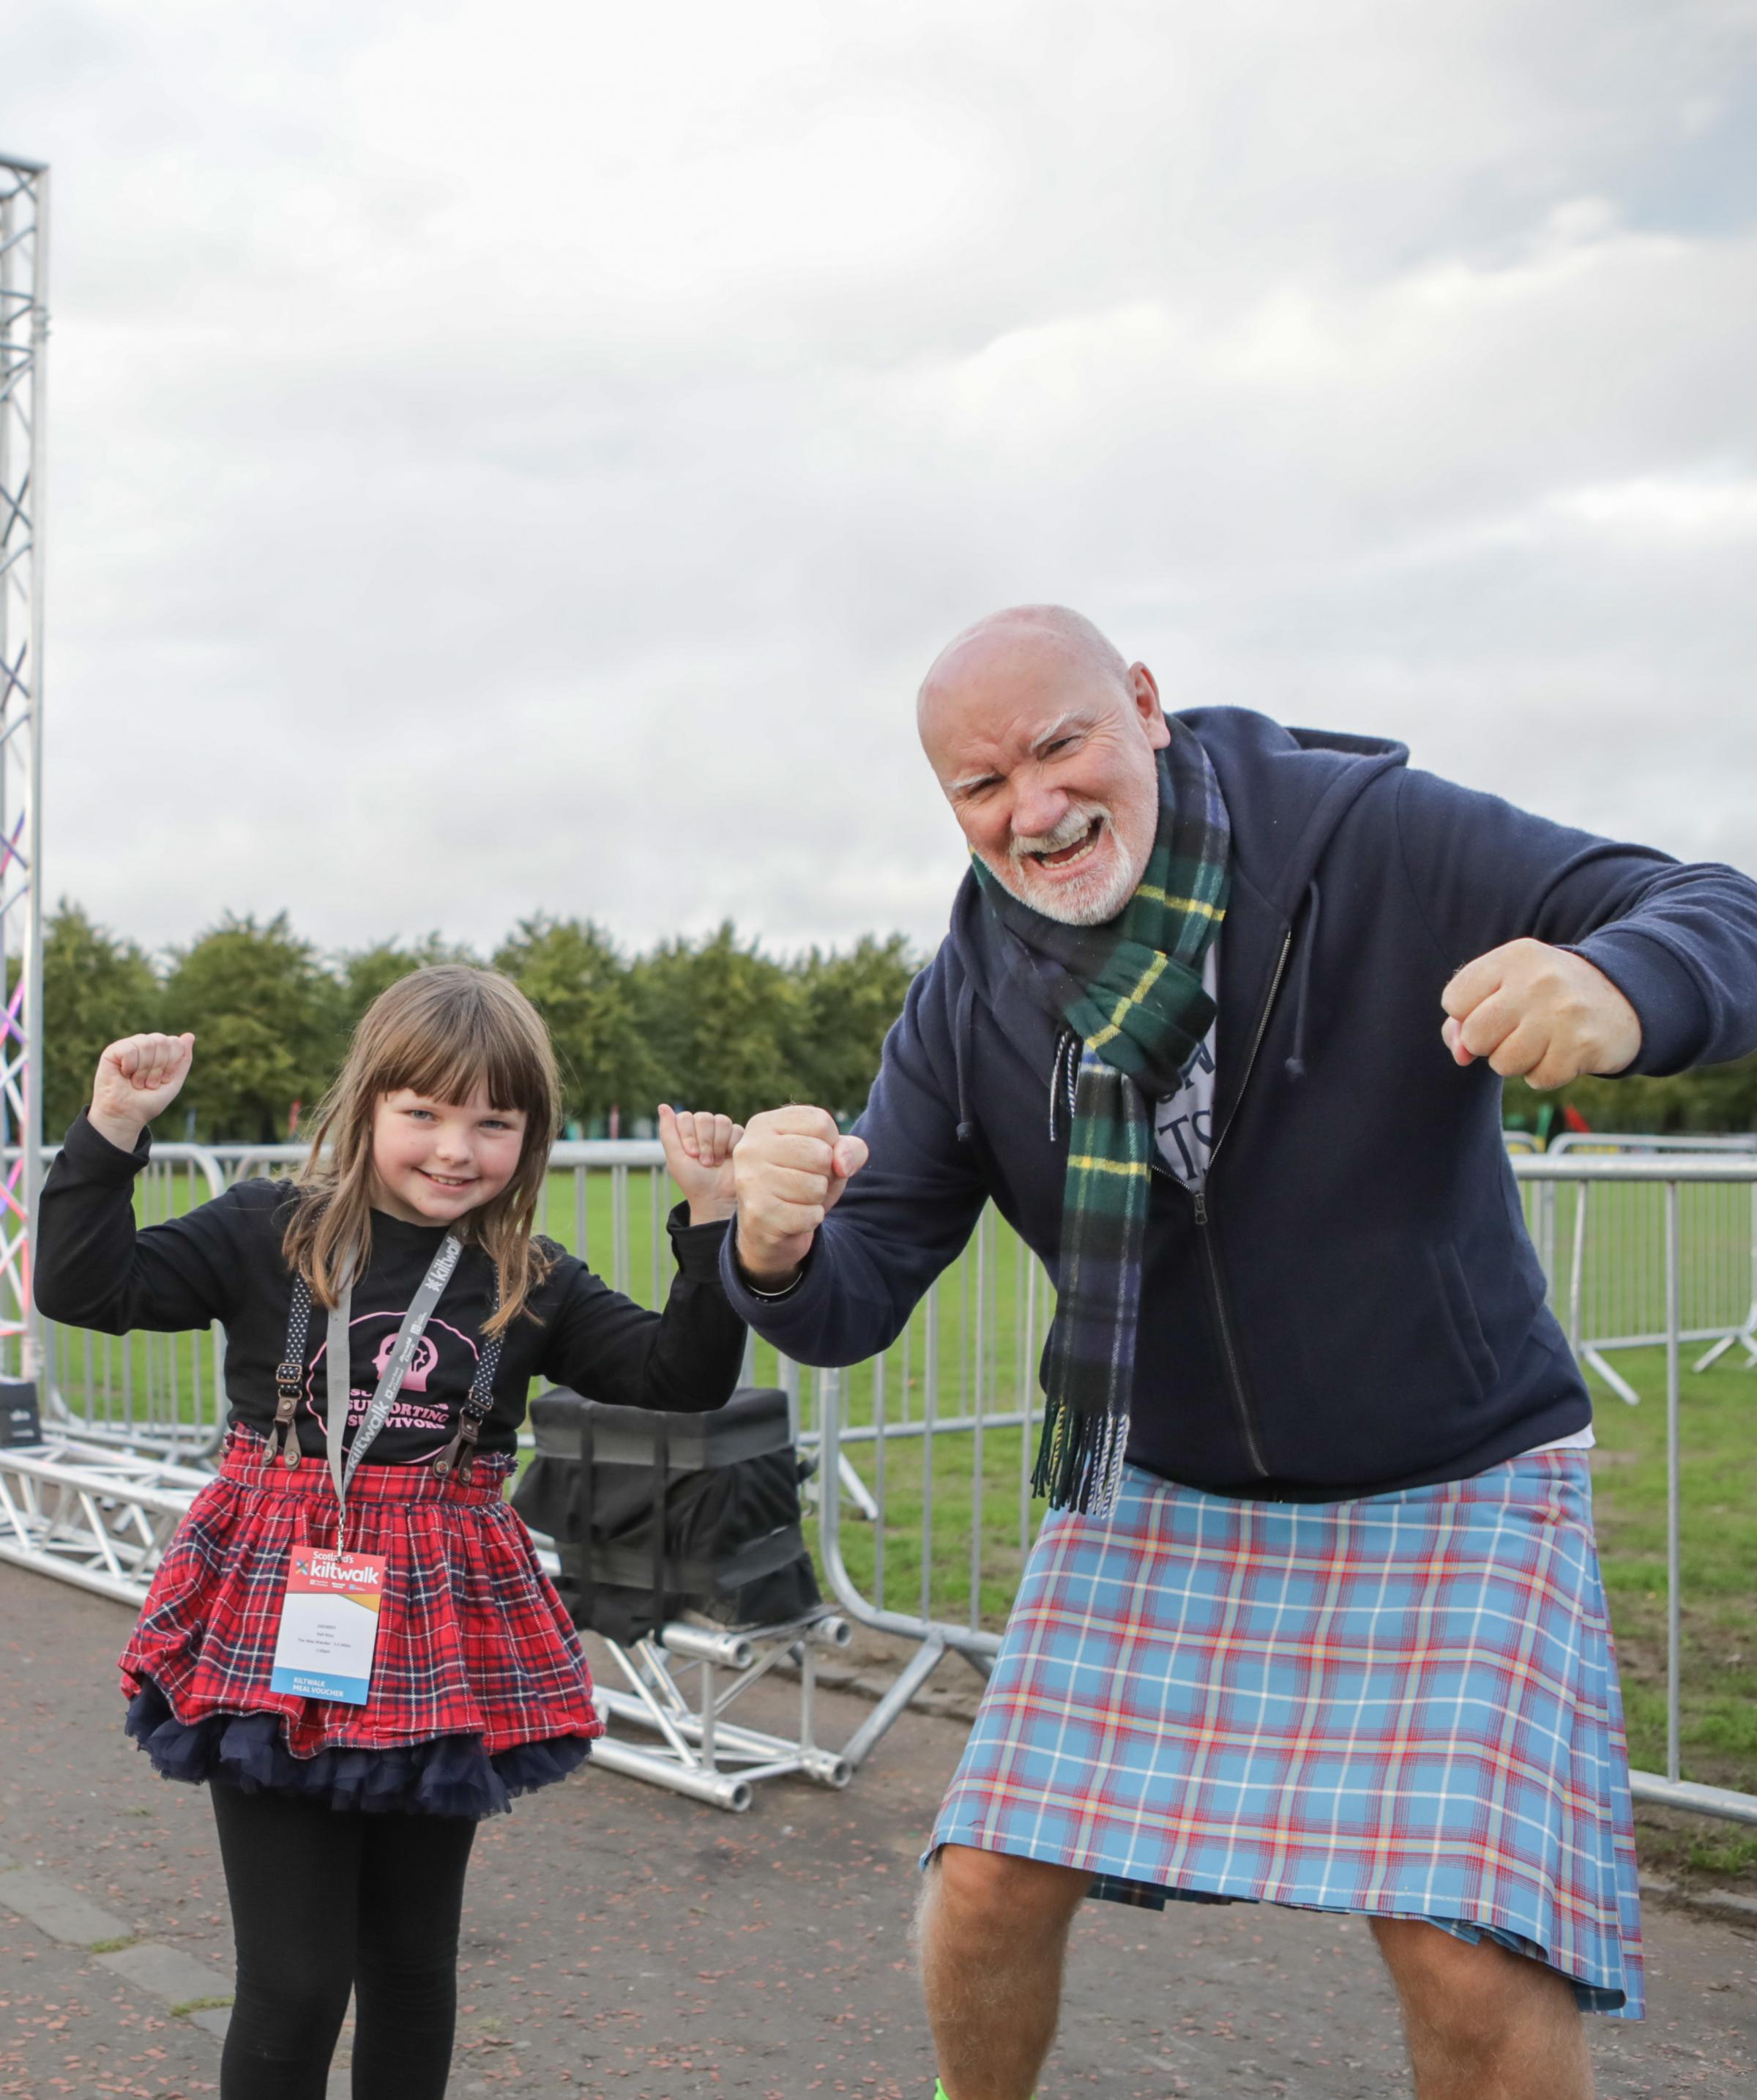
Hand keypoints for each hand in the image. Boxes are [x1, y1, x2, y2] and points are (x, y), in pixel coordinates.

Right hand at [90, 1032, 195, 1150]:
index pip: (175, 1042)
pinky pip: (129, 1048)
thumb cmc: (148, 1101)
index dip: (172, 1063)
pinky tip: (124, 1074)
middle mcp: (144, 1046)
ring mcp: (128, 1047)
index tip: (164, 1080)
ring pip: (146, 1043)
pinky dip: (130, 1066)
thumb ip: (183, 1060)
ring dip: (145, 1069)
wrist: (126, 1116)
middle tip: (150, 1083)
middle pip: (162, 1040)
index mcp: (159, 1052)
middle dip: (159, 1066)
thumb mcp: (174, 1082)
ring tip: (137, 1082)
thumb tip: (190, 1035)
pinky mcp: (112, 1052)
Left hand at [658, 1104, 744, 1223]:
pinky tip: (729, 1159)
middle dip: (704, 1142)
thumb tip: (662, 1106)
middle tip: (705, 1162)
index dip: (689, 1135)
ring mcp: (721, 1132)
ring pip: (721, 1121)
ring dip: (718, 1145)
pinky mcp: (738, 1138)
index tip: (691, 1155)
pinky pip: (736, 1129)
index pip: (685, 1117)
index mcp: (686, 1132)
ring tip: (716, 1162)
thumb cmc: (693, 1180)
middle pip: (704, 1117)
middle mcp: (703, 1129)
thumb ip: (668, 1132)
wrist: (717, 1197)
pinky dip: (731, 1146)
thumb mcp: (675, 1158)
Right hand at [731, 1105, 868, 1286]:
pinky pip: (810, 1215)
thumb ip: (850, 1149)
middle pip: (821, 1154)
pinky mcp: (758, 1213)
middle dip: (824, 1174)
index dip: (831, 1145)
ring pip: (816, 1187)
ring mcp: (750, 1180)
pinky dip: (811, 1219)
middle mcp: (750, 1148)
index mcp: (764, 1124)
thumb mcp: (831, 1158)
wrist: (770, 1230)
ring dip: (816, 1199)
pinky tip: (793, 1218)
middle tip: (804, 1182)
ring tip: (797, 1199)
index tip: (811, 1157)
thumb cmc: (801, 1182)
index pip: (821, 1122)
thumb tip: (842, 1165)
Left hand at [1441, 940, 1640, 1090]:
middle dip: (1488, 1043)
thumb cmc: (1547, 995)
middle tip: (1518, 1029)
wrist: (1623, 996)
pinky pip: (1538, 1079)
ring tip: (1542, 1039)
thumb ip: (1465, 1018)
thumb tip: (1460, 1055)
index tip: (1494, 1008)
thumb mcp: (1506, 987)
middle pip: (1474, 1036)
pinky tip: (1562, 1051)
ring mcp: (1563, 1012)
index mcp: (1514, 957)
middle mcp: (1538, 980)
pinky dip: (1545, 1073)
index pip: (1454, 1000)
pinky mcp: (1583, 1045)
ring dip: (1517, 1061)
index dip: (1466, 1015)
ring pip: (1503, 1063)